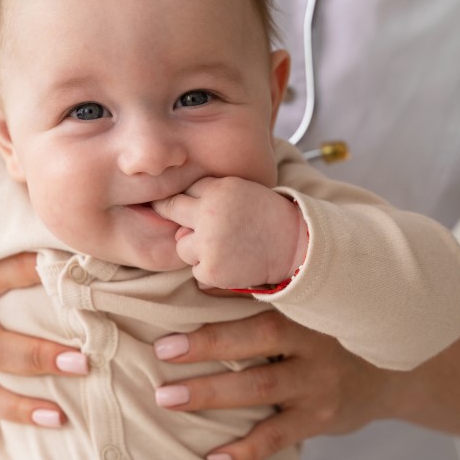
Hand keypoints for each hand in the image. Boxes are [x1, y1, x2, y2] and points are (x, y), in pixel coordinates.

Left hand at [151, 177, 306, 288]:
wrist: (295, 245)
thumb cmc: (264, 214)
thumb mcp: (239, 189)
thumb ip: (207, 193)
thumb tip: (171, 211)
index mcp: (217, 191)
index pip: (182, 190)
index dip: (176, 197)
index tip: (165, 201)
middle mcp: (209, 215)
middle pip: (172, 211)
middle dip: (173, 214)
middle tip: (190, 222)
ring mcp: (209, 244)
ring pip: (182, 245)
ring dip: (196, 248)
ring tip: (224, 245)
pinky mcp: (212, 270)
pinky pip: (196, 270)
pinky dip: (210, 269)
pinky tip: (231, 261)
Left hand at [152, 309, 397, 459]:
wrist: (394, 374)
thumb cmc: (330, 328)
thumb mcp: (311, 302)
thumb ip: (269, 288)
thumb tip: (200, 277)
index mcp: (309, 303)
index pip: (266, 289)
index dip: (229, 286)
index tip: (191, 286)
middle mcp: (316, 339)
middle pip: (260, 338)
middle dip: (208, 344)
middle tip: (162, 350)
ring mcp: (320, 382)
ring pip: (261, 388)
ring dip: (211, 393)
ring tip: (167, 398)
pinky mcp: (321, 418)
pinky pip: (279, 437)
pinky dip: (246, 449)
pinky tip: (214, 456)